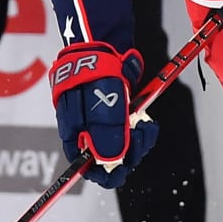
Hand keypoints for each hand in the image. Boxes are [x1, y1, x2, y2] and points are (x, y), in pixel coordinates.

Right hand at [50, 43, 158, 188]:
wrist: (101, 47)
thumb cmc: (94, 78)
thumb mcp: (101, 109)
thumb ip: (107, 137)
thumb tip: (114, 163)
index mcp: (76, 138)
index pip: (89, 171)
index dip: (108, 174)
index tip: (126, 166)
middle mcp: (88, 135)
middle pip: (112, 160)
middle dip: (131, 152)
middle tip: (141, 134)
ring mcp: (103, 123)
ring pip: (125, 146)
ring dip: (139, 140)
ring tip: (146, 124)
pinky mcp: (117, 113)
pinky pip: (131, 131)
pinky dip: (141, 128)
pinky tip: (145, 118)